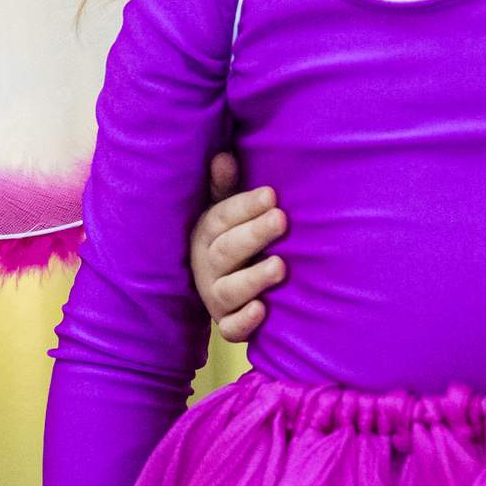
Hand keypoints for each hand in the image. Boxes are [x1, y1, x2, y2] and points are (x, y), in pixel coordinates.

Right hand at [190, 152, 286, 341]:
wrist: (223, 281)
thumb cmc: (231, 234)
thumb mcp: (224, 207)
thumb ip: (225, 185)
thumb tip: (224, 156)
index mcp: (204, 233)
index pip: (220, 219)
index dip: (244, 206)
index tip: (272, 195)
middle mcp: (206, 266)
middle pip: (226, 252)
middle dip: (254, 235)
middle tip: (281, 219)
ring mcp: (215, 297)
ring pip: (228, 291)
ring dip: (253, 279)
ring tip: (280, 266)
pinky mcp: (228, 323)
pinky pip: (231, 329)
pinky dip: (244, 322)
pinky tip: (262, 310)